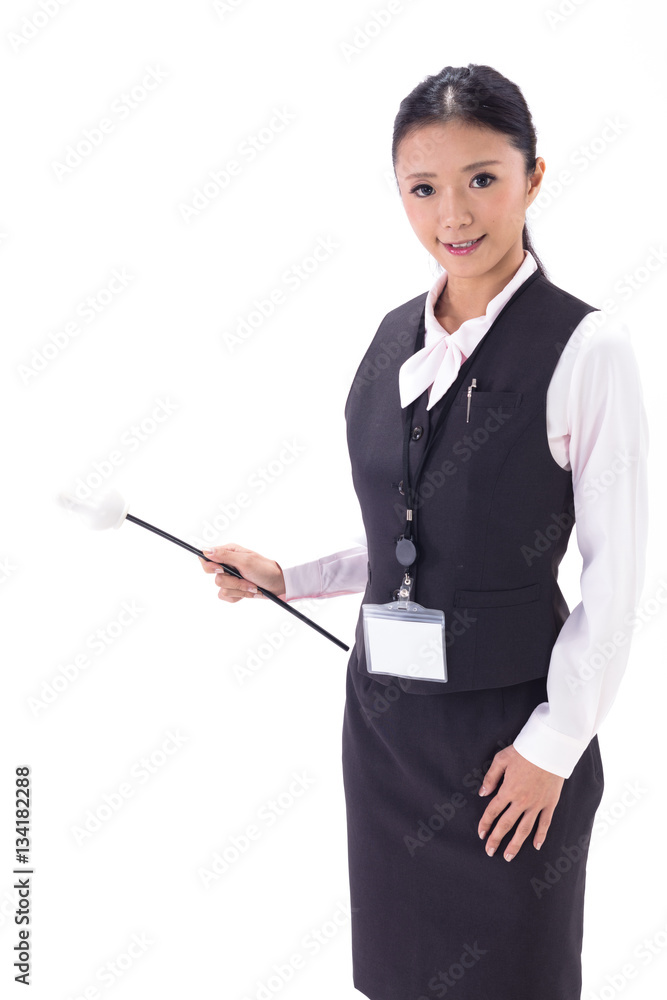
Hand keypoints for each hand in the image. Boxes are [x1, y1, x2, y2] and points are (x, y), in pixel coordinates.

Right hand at [198, 542, 286, 602]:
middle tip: (246, 578)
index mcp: (228, 553)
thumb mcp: (245, 560)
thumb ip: (225, 556)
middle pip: (216, 578)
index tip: (222, 570)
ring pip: (222, 589)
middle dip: (233, 582)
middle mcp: (227, 565)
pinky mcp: (234, 589)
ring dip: (240, 590)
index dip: (211, 567)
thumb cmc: (265, 569)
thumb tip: (206, 550)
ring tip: (252, 586)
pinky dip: (240, 596)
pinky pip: (227, 597)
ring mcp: (230, 578)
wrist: (278, 584)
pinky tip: (250, 591)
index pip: (207, 559)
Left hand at [477, 745, 563, 861]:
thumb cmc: (524, 752)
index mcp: (507, 791)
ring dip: (515, 844)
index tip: (481, 834)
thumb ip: (491, 778)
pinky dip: (540, 835)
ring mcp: (536, 805)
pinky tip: (536, 845)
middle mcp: (521, 801)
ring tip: (508, 856)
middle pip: (506, 824)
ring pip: (524, 829)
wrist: (549, 749)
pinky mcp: (549, 804)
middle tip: (490, 851)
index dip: (485, 824)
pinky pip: (544, 823)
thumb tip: (482, 793)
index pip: (492, 812)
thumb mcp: (501, 759)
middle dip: (496, 839)